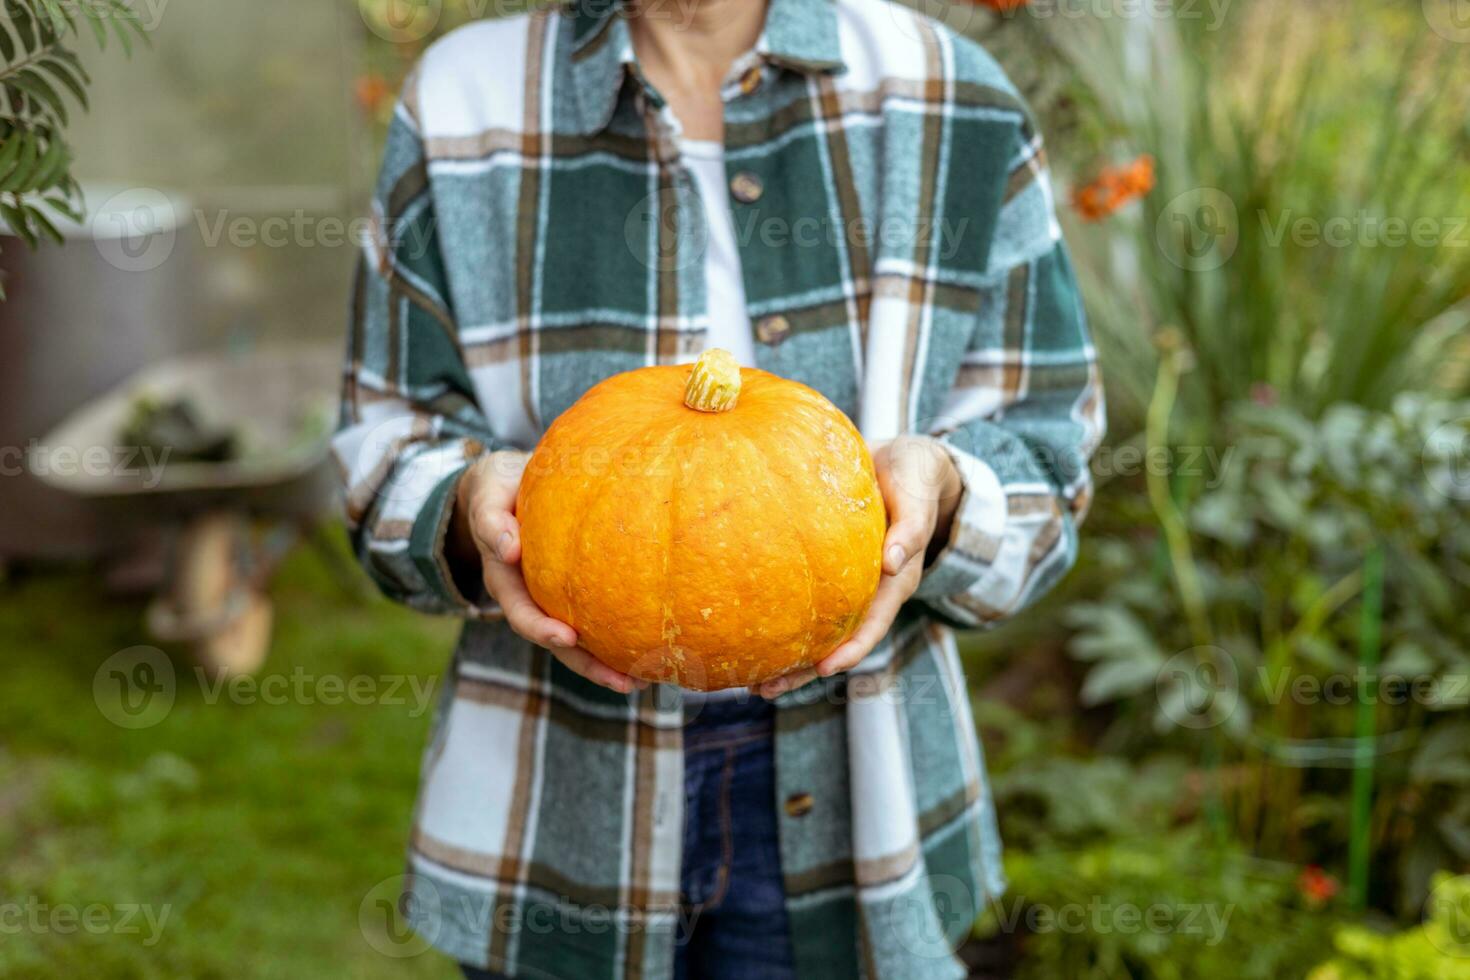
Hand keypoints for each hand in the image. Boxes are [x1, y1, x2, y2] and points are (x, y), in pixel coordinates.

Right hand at [451, 450, 642, 694]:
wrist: (505, 485)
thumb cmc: (498, 487)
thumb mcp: (488, 495)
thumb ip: (492, 521)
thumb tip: (510, 549)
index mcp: (504, 578)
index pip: (521, 612)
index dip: (542, 628)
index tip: (568, 638)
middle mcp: (528, 597)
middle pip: (556, 641)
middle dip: (588, 665)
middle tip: (624, 682)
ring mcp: (550, 598)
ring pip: (578, 641)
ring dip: (607, 664)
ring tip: (643, 682)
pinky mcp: (572, 592)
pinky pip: (594, 618)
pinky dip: (617, 636)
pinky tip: (649, 646)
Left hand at [752, 436, 962, 698]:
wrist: (904, 463)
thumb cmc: (913, 476)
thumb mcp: (918, 491)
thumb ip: (911, 525)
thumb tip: (890, 562)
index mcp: (895, 579)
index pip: (872, 624)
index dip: (850, 649)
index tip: (824, 669)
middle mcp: (869, 590)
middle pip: (835, 641)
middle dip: (802, 670)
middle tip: (764, 690)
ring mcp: (848, 584)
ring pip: (815, 629)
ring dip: (785, 658)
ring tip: (749, 682)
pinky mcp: (828, 570)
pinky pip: (802, 601)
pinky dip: (777, 619)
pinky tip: (744, 630)